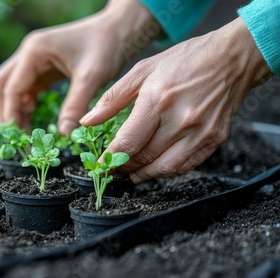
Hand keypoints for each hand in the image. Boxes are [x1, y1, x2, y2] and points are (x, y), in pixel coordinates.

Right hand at [0, 0, 159, 133]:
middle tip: (14, 137)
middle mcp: (28, 53)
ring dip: (14, 110)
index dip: (11, 115)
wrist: (119, 29)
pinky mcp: (43, 66)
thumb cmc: (106, 46)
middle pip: (0, 85)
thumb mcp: (91, 77)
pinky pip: (26, 88)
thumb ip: (75, 105)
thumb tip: (63, 134)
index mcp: (34, 51)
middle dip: (4, 112)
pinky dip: (25, 105)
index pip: (11, 88)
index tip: (17, 138)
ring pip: (11, 87)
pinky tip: (33, 120)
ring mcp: (34, 59)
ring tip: (24, 133)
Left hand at [80, 17, 272, 182]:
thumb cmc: (185, 60)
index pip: (128, 142)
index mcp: (157, 100)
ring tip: (131, 174)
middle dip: (124, 168)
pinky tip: (155, 168)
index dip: (111, 159)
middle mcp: (179, 120)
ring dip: (144, 175)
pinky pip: (186, 166)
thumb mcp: (142, 70)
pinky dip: (167, 171)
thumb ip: (112, 98)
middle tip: (113, 169)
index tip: (100, 166)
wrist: (232, 58)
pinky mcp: (214, 139)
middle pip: (144, 157)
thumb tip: (88, 121)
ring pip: (165, 168)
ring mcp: (200, 132)